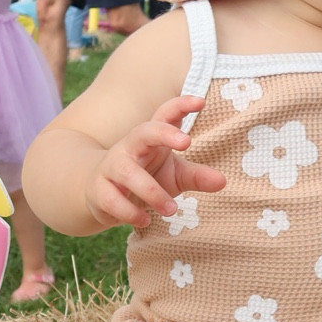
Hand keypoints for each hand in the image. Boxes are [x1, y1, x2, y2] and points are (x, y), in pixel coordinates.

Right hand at [89, 95, 226, 228]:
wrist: (99, 192)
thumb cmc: (144, 177)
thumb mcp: (173, 175)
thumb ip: (196, 176)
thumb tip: (222, 181)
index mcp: (151, 138)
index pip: (164, 115)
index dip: (180, 106)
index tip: (200, 101)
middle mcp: (130, 147)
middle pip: (143, 131)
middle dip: (163, 133)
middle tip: (186, 142)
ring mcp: (111, 167)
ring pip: (128, 172)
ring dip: (151, 191)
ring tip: (171, 209)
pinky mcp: (99, 190)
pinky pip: (112, 199)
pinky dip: (130, 212)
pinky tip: (144, 220)